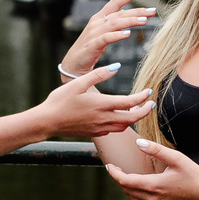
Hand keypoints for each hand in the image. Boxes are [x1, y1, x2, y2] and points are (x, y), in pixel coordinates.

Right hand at [43, 73, 157, 141]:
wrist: (47, 122)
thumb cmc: (60, 100)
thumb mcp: (78, 83)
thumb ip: (99, 74)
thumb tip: (117, 66)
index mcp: (101, 104)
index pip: (130, 102)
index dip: (142, 97)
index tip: (149, 91)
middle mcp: (103, 119)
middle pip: (132, 118)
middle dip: (145, 111)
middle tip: (151, 104)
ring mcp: (99, 128)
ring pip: (123, 126)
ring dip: (133, 118)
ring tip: (137, 109)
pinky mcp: (94, 133)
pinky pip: (112, 130)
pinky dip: (120, 123)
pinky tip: (117, 116)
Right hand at [60, 0, 155, 76]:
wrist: (73, 66)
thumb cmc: (89, 50)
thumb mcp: (102, 34)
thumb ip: (113, 24)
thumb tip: (127, 15)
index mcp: (99, 18)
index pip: (115, 2)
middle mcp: (96, 23)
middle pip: (119, 13)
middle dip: (137, 10)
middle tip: (152, 10)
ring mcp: (93, 33)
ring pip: (115, 23)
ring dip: (130, 21)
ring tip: (144, 21)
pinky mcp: (92, 45)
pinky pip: (106, 38)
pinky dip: (117, 35)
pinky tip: (127, 34)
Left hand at [106, 139, 198, 199]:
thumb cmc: (194, 175)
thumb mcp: (176, 158)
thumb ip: (156, 150)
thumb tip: (139, 143)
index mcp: (153, 185)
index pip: (125, 181)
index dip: (114, 173)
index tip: (110, 166)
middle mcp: (152, 198)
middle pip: (127, 190)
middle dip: (119, 179)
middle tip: (116, 169)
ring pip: (133, 199)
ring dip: (126, 189)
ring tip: (125, 177)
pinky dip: (136, 199)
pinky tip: (139, 192)